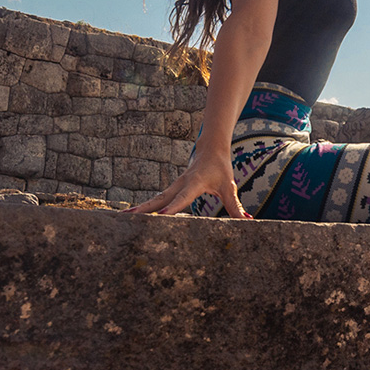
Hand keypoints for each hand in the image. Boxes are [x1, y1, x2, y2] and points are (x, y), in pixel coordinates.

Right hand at [123, 147, 249, 218]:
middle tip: (128, 220)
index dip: (174, 206)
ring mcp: (174, 186)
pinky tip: (130, 215)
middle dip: (145, 209)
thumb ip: (235, 205)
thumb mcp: (229, 187)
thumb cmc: (221, 169)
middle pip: (161, 198)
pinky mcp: (170, 189)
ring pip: (155, 199)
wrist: (210, 149)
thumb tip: (247, 220)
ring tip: (122, 218)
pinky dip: (143, 207)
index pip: (183, 197)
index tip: (162, 215)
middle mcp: (181, 184)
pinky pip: (155, 199)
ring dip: (139, 208)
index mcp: (196, 183)